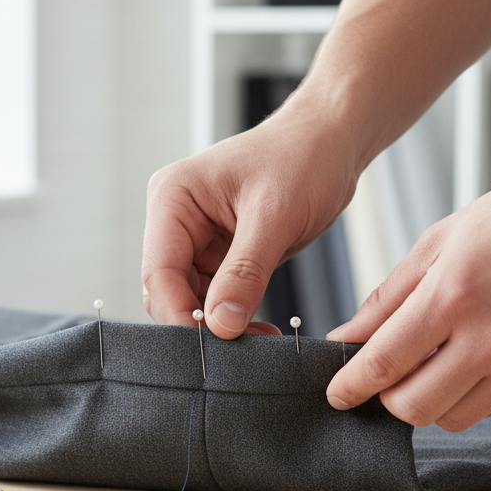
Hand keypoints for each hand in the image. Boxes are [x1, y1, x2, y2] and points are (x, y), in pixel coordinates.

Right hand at [142, 96, 357, 337]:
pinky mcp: (219, 254)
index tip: (213, 347)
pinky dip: (234, 317)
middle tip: (244, 349)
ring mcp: (195, 238)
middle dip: (201, 323)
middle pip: (168, 291)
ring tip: (262, 339)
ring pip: (190, 300)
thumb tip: (220, 325)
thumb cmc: (303, 157)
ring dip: (220, 325)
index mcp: (173, 198)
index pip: (159, 272)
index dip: (180, 314)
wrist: (331, 141)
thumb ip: (244, 273)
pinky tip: (262, 329)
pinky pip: (215, 297)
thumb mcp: (275, 216)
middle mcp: (176, 219)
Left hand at [324, 156, 490, 430]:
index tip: (336, 394)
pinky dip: (466, 395)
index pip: (383, 363)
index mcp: (452, 296)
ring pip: (451, 418)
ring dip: (427, 399)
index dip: (350, 386)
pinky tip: (466, 359)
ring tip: (429, 362)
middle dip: (387, 398)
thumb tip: (347, 337)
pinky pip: (489, 410)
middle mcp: (489, 338)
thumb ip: (387, 299)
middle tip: (384, 374)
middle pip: (413, 407)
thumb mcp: (437, 243)